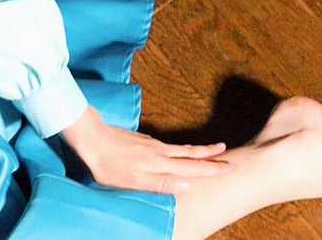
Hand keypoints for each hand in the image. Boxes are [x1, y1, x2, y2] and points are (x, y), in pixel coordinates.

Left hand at [61, 106, 232, 193]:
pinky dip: (181, 150)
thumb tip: (187, 185)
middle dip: (211, 156)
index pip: (192, 168)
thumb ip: (160, 183)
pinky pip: (169, 147)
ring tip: (212, 150)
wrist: (90, 136)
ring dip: (198, 151)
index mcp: (159, 164)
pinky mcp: (142, 141)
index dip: (212, 169)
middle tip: (229, 155)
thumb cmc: (108, 163)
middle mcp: (159, 152)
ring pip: (181, 149)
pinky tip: (178, 152)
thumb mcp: (133, 180)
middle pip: (190, 154)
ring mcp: (150, 144)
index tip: (231, 167)